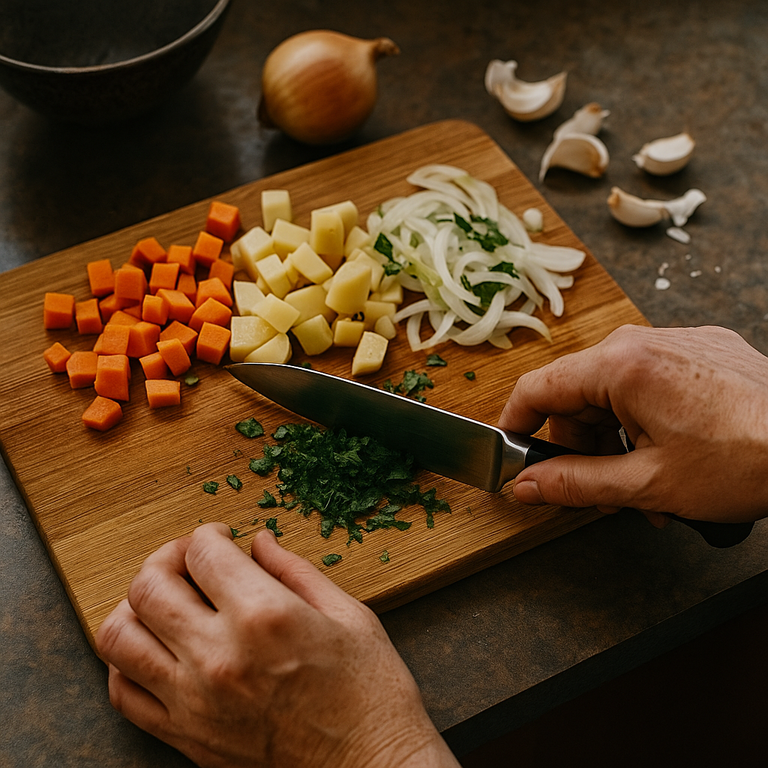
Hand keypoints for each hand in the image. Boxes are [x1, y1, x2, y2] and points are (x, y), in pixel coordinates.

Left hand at [96, 523, 459, 767]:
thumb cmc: (371, 693)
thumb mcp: (348, 614)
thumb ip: (295, 570)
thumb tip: (260, 541)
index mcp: (265, 616)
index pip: (202, 552)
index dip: (210, 534)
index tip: (224, 538)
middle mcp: (219, 656)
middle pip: (149, 585)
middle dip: (167, 558)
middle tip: (192, 561)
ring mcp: (195, 701)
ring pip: (120, 636)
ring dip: (138, 606)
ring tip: (168, 601)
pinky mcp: (186, 737)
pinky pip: (124, 692)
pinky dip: (129, 661)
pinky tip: (161, 649)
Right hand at [499, 325, 767, 524]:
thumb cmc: (747, 461)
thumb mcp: (645, 484)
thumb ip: (573, 484)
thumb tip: (525, 486)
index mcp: (620, 365)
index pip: (537, 388)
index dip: (514, 425)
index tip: (509, 454)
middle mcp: (643, 342)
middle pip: (577, 395)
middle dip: (581, 448)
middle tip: (600, 493)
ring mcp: (676, 342)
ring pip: (613, 393)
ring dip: (616, 442)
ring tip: (645, 489)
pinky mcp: (701, 351)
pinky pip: (649, 384)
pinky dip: (645, 422)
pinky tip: (669, 459)